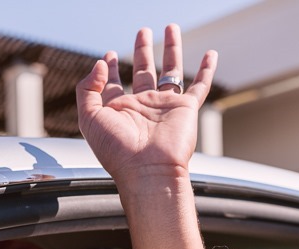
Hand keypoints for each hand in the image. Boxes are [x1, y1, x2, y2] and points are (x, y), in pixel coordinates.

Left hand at [76, 25, 217, 248]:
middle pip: (143, 71)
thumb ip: (88, 89)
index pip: (114, 85)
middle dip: (141, 51)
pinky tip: (211, 54)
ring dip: (171, 49)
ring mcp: (165, 107)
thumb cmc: (117, 151)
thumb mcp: (89, 118)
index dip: (108, 70)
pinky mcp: (186, 109)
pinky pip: (200, 86)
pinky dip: (206, 70)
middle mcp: (143, 108)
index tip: (107, 57)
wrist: (148, 171)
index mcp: (119, 112)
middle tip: (142, 32)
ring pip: (170, 71)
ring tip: (171, 27)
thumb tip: (99, 64)